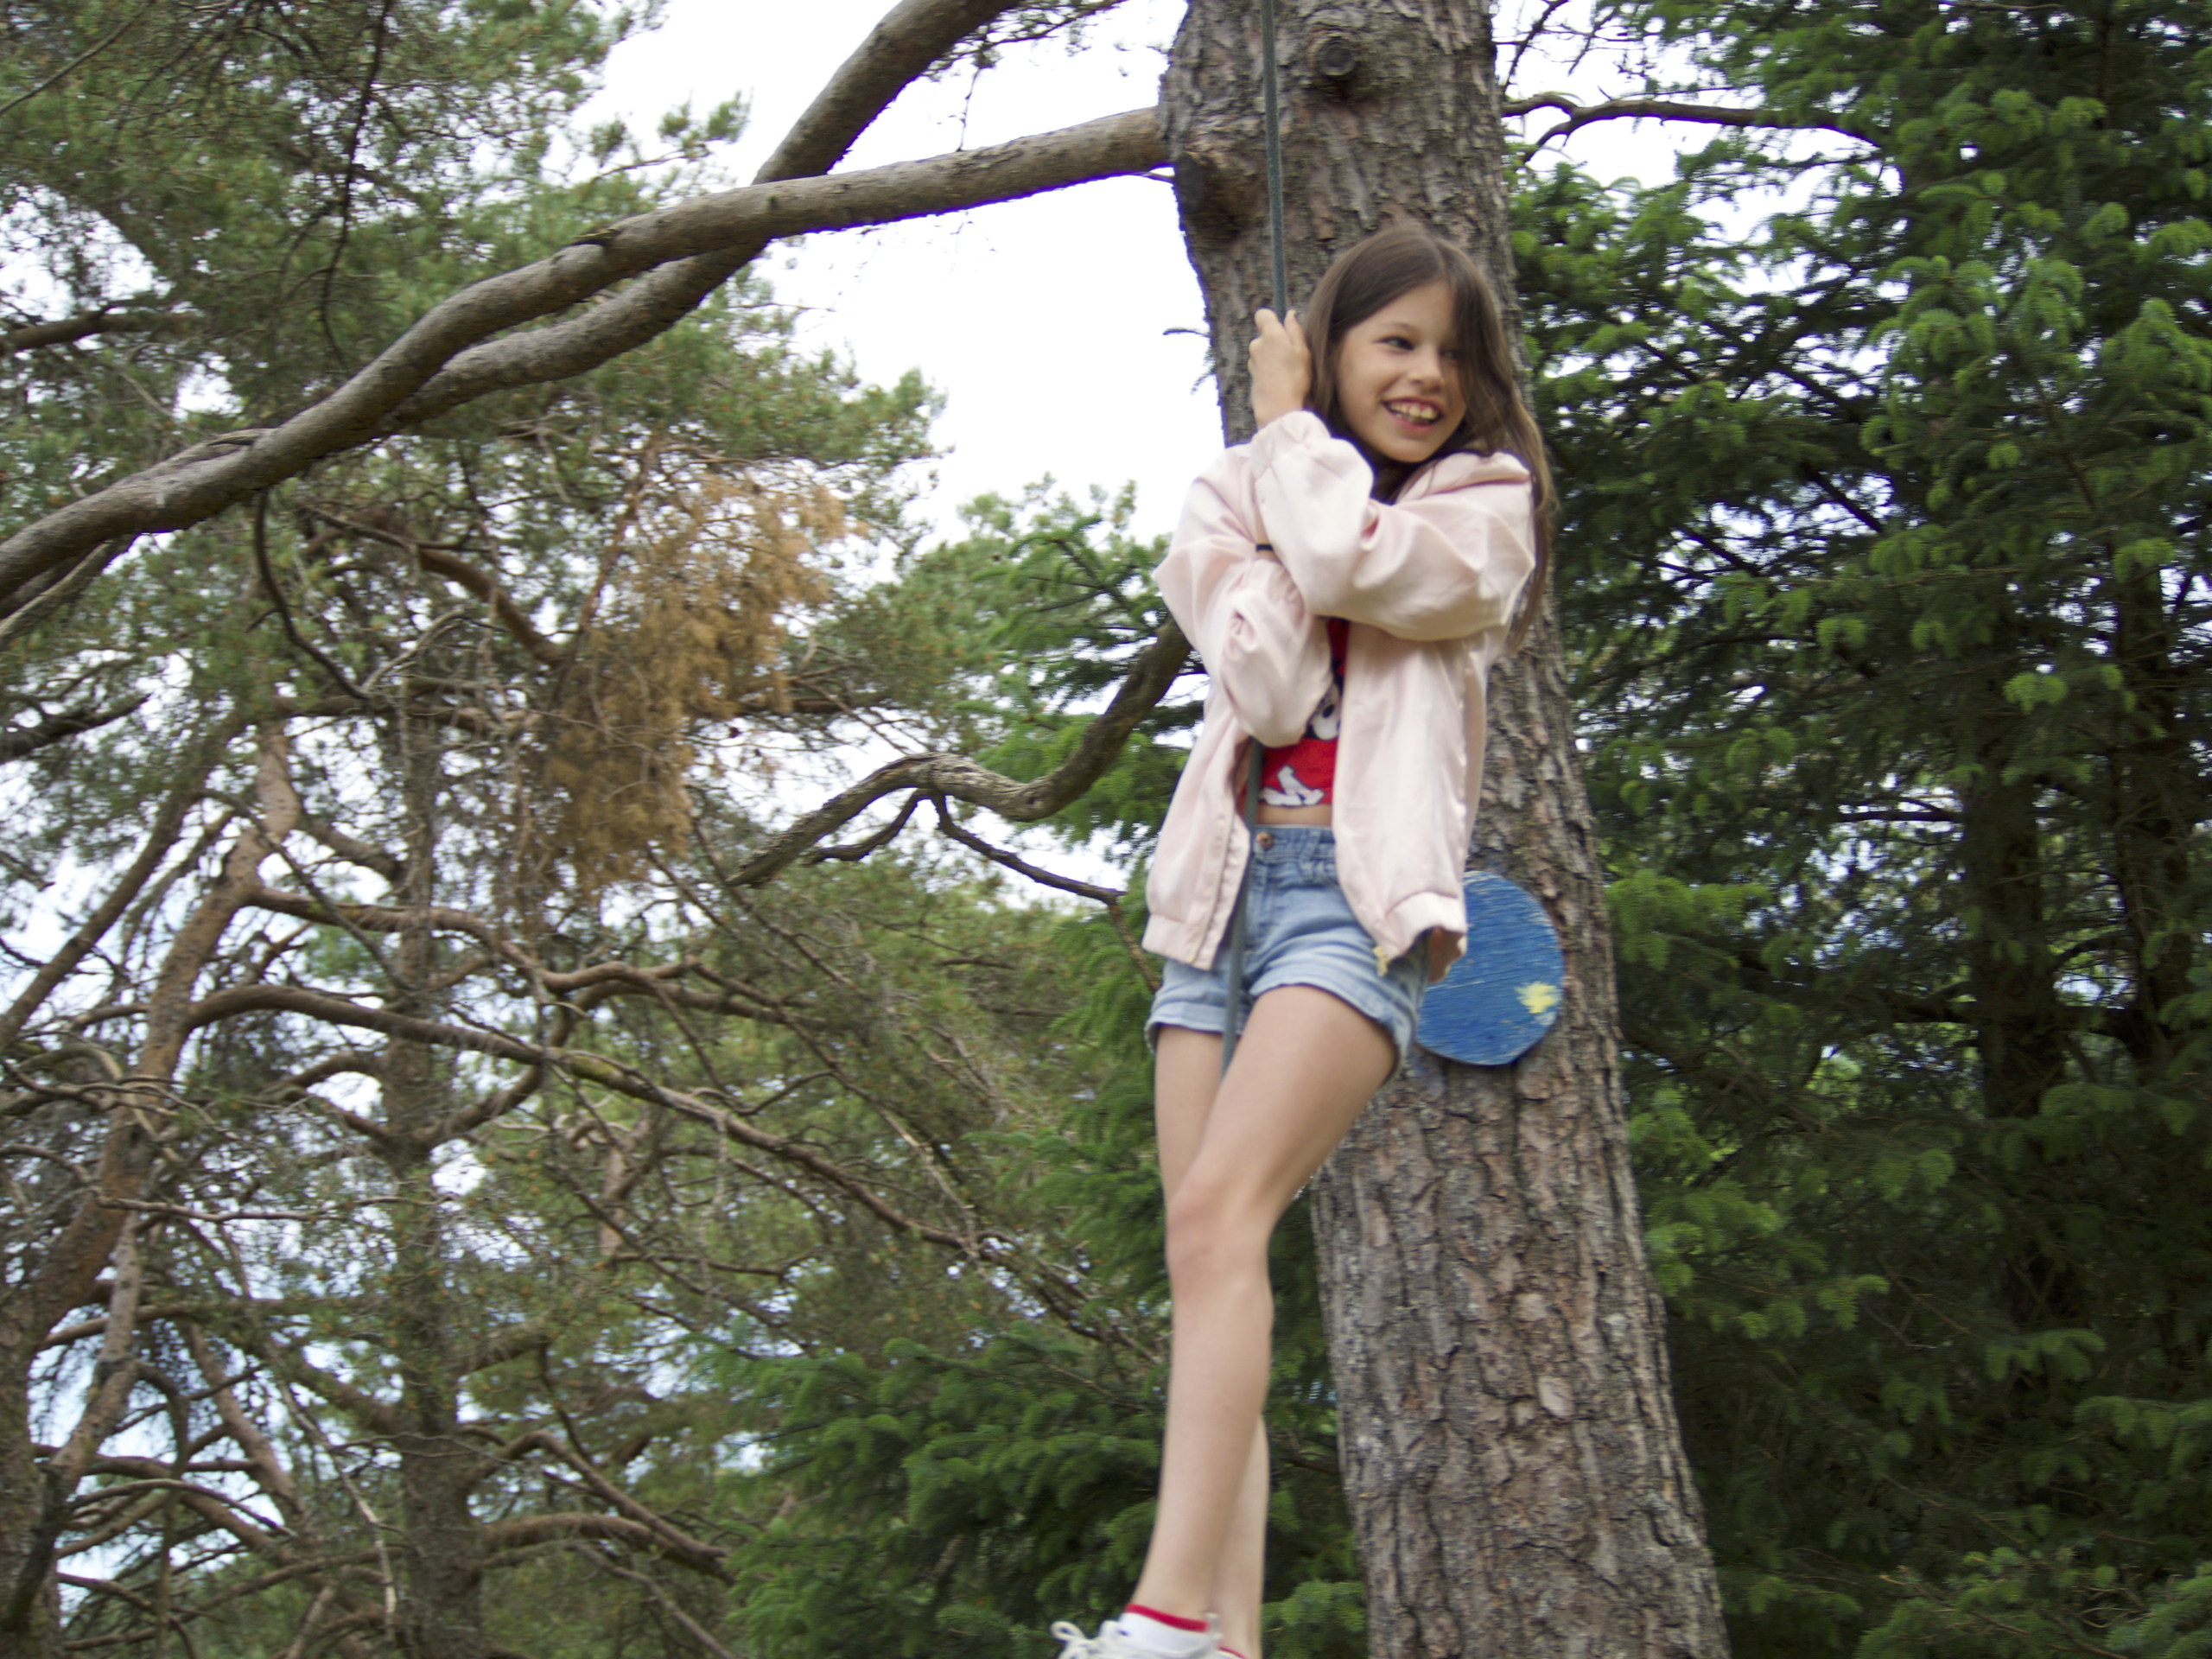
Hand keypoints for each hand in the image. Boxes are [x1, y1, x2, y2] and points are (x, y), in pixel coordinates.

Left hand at [1249, 308, 1310, 429]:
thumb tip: (1290, 314)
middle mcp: (1257, 345)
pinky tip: (1280, 381)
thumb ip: (1295, 330)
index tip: (1283, 328)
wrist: (1278, 409)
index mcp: (1270, 335)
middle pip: (1265, 335)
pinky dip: (1270, 370)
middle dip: (1277, 341)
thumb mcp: (1303, 351)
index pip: (1262, 314)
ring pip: (1264, 352)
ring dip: (1274, 357)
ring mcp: (1252, 361)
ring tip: (1288, 372)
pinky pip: (1262, 366)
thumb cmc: (1295, 378)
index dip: (1272, 318)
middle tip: (1293, 356)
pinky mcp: (1252, 376)